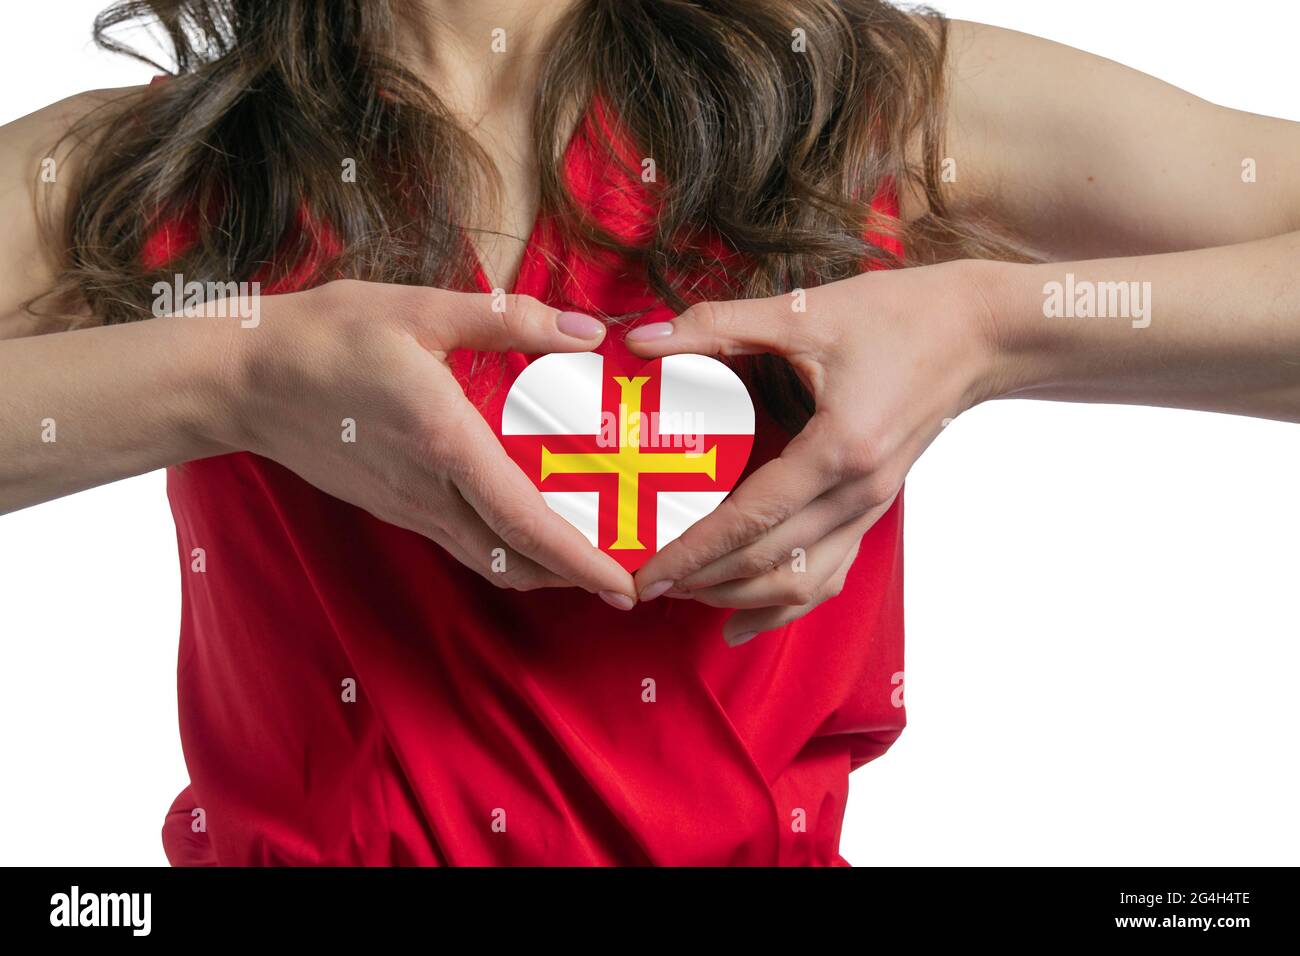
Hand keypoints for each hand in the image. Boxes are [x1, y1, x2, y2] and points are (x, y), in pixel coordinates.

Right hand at [220, 279, 636, 606]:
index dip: (580, 561)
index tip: (624, 584)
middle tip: (626, 575)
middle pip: (514, 560)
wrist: (241, 379)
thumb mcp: (420, 309)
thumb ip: (508, 320)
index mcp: (446, 444)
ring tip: (588, 556)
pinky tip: (526, 523)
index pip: (525, 522)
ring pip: (487, 560)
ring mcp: (407, 507)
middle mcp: (429, 491)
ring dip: (541, 568)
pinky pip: (461, 543)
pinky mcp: (393, 506)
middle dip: (574, 578)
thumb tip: (584, 333)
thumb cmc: (326, 337)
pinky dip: (505, 549)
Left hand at [625, 260, 1006, 641]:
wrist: (980, 333)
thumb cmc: (899, 316)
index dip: (695, 552)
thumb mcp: (804, 313)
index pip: (751, 520)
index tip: (649, 573)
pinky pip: (829, 572)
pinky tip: (745, 620)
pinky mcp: (875, 508)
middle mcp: (859, 493)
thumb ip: (719, 325)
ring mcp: (872, 508)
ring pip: (802, 581)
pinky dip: (786, 602)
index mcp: (839, 450)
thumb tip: (644, 338)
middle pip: (771, 561)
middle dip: (705, 581)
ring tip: (689, 594)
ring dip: (742, 597)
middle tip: (649, 585)